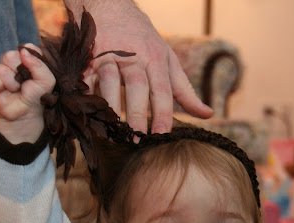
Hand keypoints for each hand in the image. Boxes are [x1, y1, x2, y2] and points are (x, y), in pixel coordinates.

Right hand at [0, 44, 55, 143]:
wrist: (26, 115)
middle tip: (23, 84)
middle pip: (9, 56)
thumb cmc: (37, 97)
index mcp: (25, 59)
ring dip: (10, 84)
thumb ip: (39, 64)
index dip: (29, 61)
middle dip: (18, 72)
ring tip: (15, 91)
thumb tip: (23, 51)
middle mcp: (11, 63)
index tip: (33, 74)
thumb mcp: (47, 81)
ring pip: (0, 69)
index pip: (24, 49)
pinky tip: (2, 92)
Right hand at [71, 1, 213, 133]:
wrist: (109, 6)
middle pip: (136, 86)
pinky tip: (90, 115)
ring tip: (113, 131)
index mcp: (155, 58)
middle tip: (137, 138)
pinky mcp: (86, 59)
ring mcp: (108, 56)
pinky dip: (87, 97)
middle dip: (137, 113)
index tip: (162, 135)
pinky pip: (85, 81)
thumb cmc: (142, 40)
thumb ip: (185, 91)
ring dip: (111, 107)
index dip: (162, 113)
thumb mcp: (167, 60)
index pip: (161, 89)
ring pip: (108, 82)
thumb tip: (207, 114)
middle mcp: (132, 56)